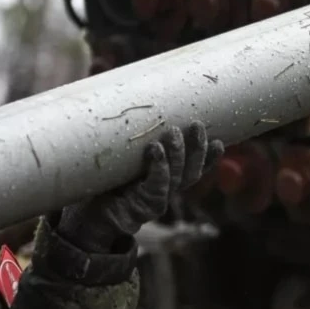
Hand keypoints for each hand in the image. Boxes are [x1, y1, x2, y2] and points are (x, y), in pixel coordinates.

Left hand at [59, 121, 223, 252]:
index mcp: (167, 180)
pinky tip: (155, 150)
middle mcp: (166, 191)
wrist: (88, 215)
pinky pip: (156, 186)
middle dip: (198, 149)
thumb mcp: (123, 157)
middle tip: (196, 125)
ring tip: (173, 133)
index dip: (210, 158)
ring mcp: (157, 200)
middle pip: (191, 172)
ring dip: (177, 154)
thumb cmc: (104, 182)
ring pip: (177, 177)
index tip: (220, 141)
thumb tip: (127, 93)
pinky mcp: (143, 207)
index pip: (194, 168)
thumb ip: (132, 137)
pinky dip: (158, 167)